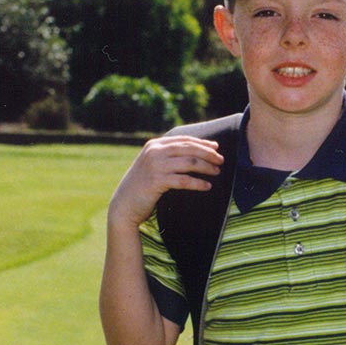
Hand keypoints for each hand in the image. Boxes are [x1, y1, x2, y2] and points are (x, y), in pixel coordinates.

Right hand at [109, 136, 223, 228]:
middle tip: (221, 160)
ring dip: (206, 167)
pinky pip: (184, 180)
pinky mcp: (157, 181)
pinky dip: (198, 183)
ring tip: (217, 172)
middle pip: (189, 149)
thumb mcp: (152, 165)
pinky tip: (207, 186)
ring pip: (189, 163)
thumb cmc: (142, 186)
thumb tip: (193, 152)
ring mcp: (155, 166)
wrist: (124, 204)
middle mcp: (154, 152)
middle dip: (208, 153)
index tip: (216, 148)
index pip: (183, 140)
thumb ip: (167, 156)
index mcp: (154, 145)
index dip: (202, 143)